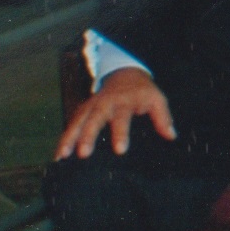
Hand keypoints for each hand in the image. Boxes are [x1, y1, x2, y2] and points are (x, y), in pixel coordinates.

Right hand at [55, 68, 174, 158]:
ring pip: (77, 122)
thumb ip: (163, 117)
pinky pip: (71, 125)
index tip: (120, 150)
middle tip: (83, 154)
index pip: (122, 118)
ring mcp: (90, 106)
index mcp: (124, 101)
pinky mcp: (82, 111)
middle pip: (94, 120)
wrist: (124, 74)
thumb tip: (171, 136)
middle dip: (88, 137)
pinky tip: (59, 156)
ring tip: (63, 156)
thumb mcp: (157, 99)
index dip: (121, 134)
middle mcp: (104, 104)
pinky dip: (64, 139)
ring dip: (69, 138)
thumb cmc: (143, 92)